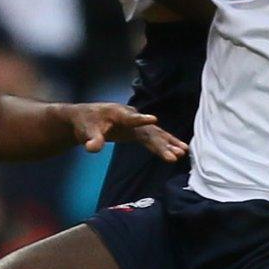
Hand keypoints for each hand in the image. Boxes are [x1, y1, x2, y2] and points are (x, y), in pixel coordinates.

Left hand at [64, 103, 188, 158]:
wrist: (86, 118)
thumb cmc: (85, 123)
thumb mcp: (86, 132)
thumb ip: (92, 140)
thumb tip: (92, 148)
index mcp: (117, 113)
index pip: (130, 118)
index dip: (140, 120)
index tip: (153, 120)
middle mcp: (131, 116)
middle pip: (149, 131)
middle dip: (162, 143)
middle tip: (175, 155)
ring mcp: (136, 124)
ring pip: (155, 134)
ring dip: (168, 143)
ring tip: (183, 152)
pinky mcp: (138, 131)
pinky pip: (154, 138)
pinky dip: (165, 144)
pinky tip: (178, 152)